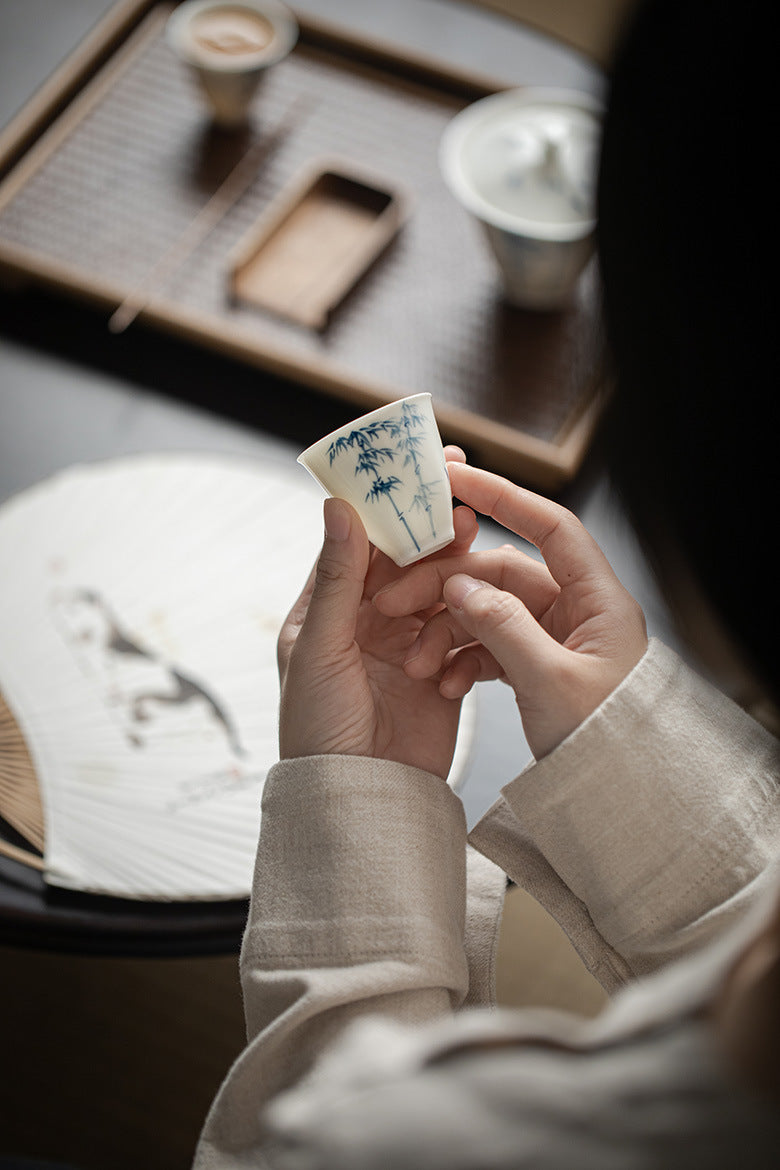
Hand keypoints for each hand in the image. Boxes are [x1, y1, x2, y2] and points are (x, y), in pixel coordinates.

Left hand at [277, 449, 478, 778]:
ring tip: (474, 536)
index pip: (358, 541)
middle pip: (404, 558)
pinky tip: (479, 603)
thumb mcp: (320, 649)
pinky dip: (469, 613)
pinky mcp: (442, 668)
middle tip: (460, 494)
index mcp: (327, 608)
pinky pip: (462, 626)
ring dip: (454, 563)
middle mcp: (367, 620)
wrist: (359, 800)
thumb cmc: (317, 730)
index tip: (413, 468)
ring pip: (438, 586)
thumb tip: (339, 507)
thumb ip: (337, 579)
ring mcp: (407, 643)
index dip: (385, 503)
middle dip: (430, 525)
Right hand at [373, 462, 647, 759]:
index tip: (457, 479)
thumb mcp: (550, 684)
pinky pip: (492, 646)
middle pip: (503, 573)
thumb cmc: (607, 746)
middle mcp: (578, 612)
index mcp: (598, 602)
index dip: (504, 495)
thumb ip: (503, 627)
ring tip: (420, 663)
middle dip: (448, 588)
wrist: (618, 802)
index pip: (550, 525)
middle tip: (397, 603)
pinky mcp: (540, 666)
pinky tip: (442, 682)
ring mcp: (557, 639)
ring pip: (489, 611)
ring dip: (448, 630)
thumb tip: (460, 586)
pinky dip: (463, 659)